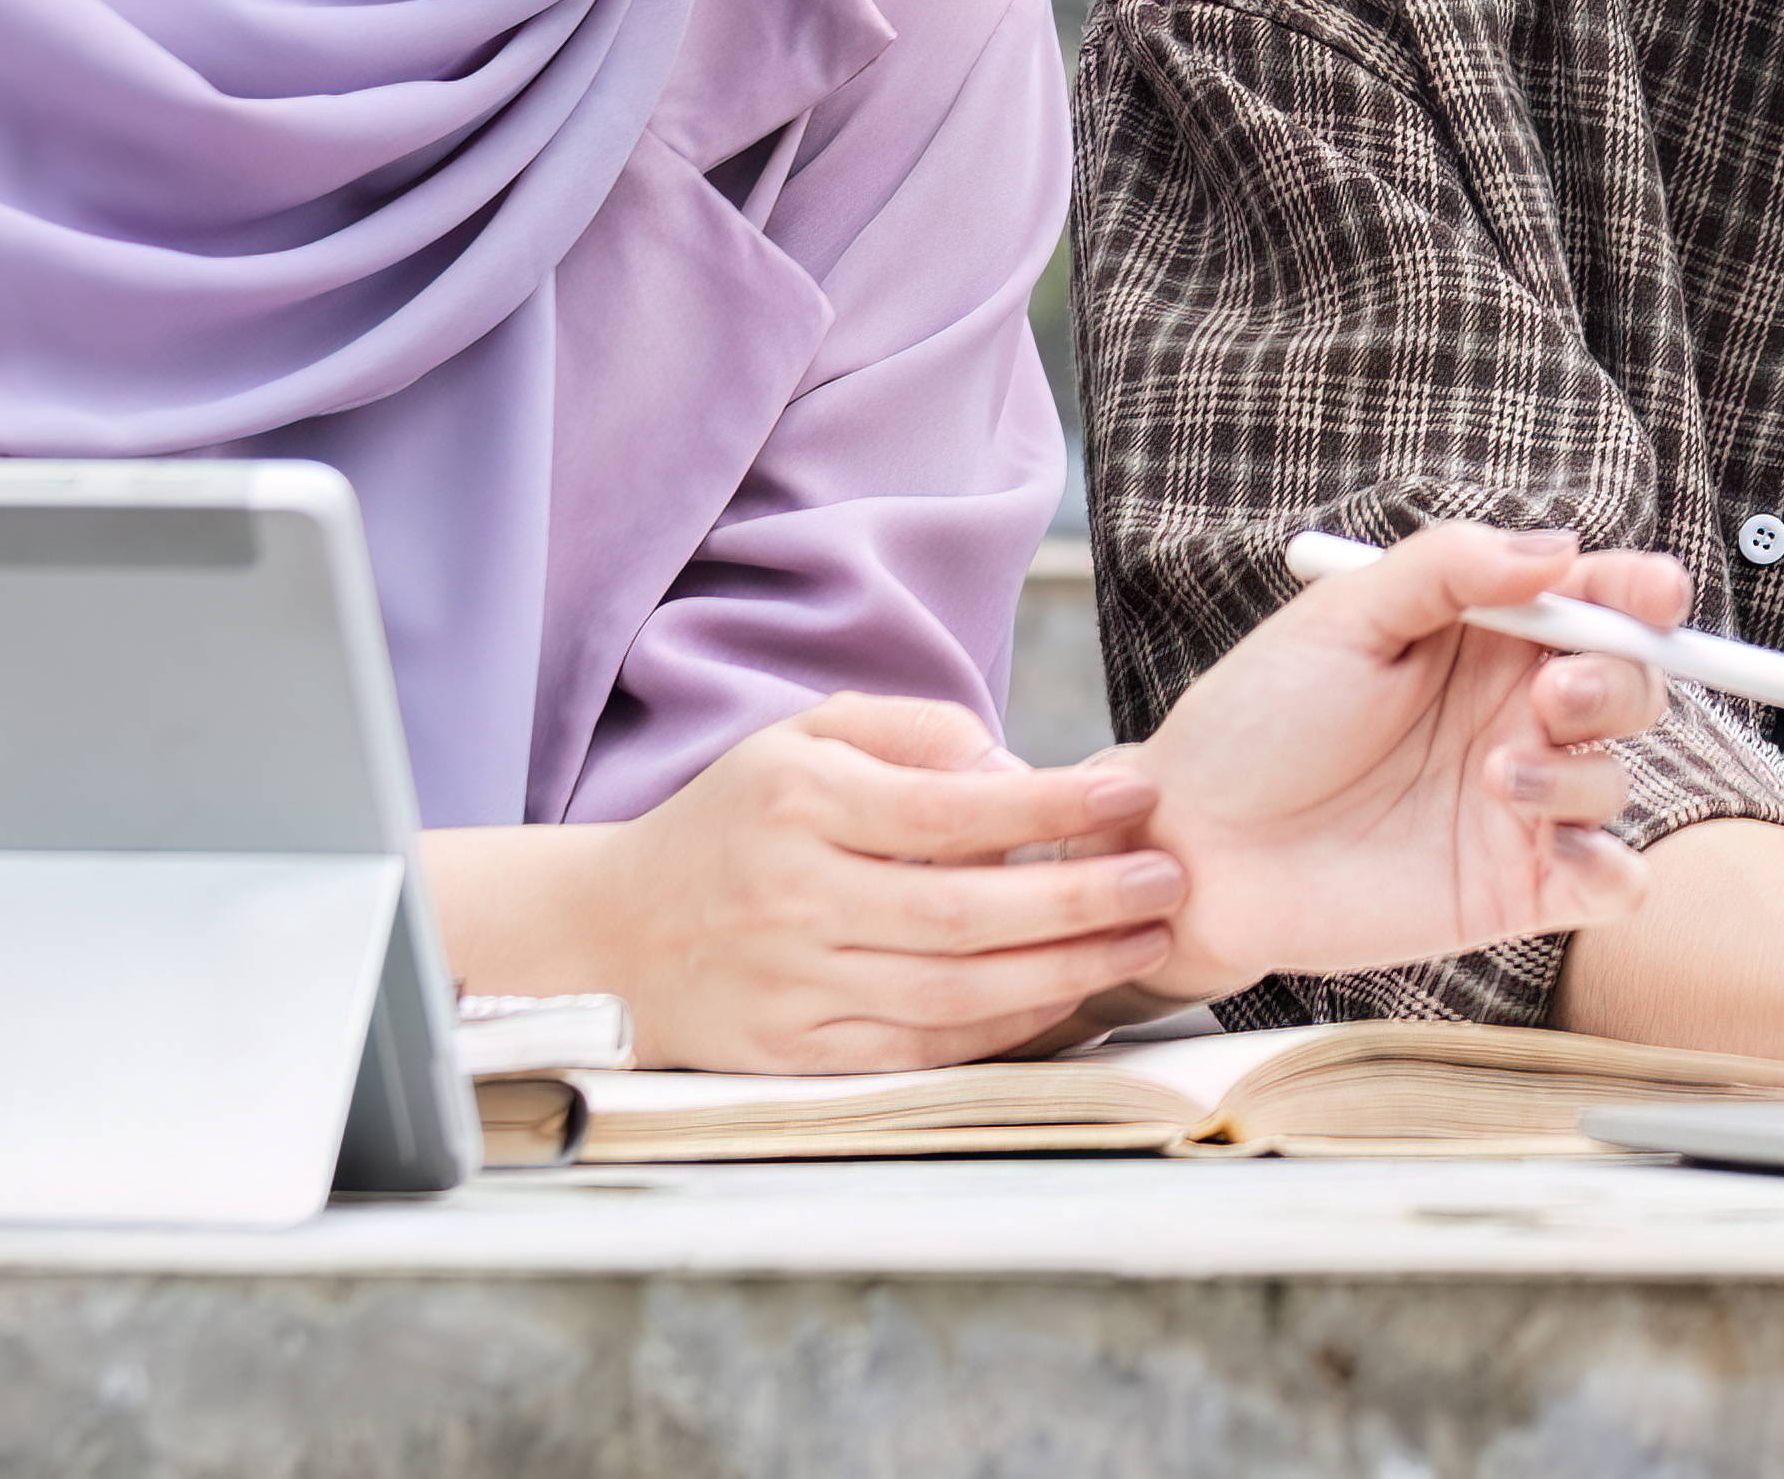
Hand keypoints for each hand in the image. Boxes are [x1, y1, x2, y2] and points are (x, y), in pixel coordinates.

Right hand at [452, 702, 1180, 1072]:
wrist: (615, 934)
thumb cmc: (737, 820)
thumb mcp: (804, 737)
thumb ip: (911, 733)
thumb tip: (1010, 768)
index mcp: (799, 803)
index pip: (949, 810)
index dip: (1051, 810)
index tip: (1134, 798)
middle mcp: (794, 897)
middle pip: (961, 914)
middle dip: (1080, 902)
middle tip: (1168, 879)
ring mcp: (793, 984)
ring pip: (949, 991)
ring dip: (1061, 972)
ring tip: (1142, 940)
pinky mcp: (795, 1051)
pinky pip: (918, 1046)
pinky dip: (1000, 1028)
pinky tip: (1067, 996)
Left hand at [1127, 521, 1671, 995]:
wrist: (1196, 846)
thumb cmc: (1257, 721)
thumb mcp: (1343, 617)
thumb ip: (1450, 568)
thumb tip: (1559, 548)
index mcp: (1487, 638)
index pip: (1595, 600)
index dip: (1640, 591)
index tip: (1653, 594)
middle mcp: (1515, 716)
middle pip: (1631, 685)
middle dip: (1618, 681)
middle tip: (1552, 694)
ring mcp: (1519, 805)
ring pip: (1616, 779)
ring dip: (1579, 773)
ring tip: (1494, 776)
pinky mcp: (1513, 889)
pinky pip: (1608, 883)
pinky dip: (1612, 870)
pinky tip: (1558, 850)